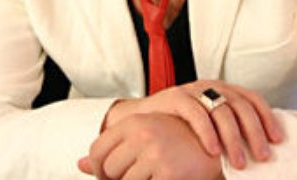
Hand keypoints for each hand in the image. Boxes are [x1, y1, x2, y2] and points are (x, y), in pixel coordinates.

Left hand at [78, 112, 222, 179]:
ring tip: (157, 175)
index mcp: (133, 122)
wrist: (217, 148)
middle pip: (109, 170)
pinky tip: (167, 178)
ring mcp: (154, 152)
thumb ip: (112, 150)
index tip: (114, 176)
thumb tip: (79, 164)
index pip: (97, 150)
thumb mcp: (143, 138)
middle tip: (141, 177)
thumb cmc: (175, 143)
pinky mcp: (168, 172)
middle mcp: (141, 133)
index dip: (100, 170)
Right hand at [101, 80, 282, 169]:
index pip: (251, 98)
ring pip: (221, 109)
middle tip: (263, 157)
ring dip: (233, 138)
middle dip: (254, 132)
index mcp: (223, 90)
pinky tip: (213, 150)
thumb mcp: (209, 125)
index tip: (277, 140)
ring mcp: (193, 90)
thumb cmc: (181, 127)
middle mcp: (211, 86)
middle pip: (240, 105)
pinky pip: (196, 113)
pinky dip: (207, 132)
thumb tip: (258, 153)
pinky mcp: (176, 97)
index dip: (266, 117)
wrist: (143, 119)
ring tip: (239, 162)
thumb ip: (229, 131)